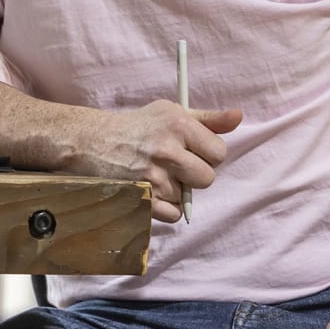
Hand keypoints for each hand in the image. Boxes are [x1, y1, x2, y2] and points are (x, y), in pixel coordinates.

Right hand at [64, 100, 241, 221]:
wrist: (91, 142)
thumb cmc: (138, 126)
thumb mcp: (171, 113)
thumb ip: (209, 120)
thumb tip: (239, 117)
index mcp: (178, 124)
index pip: (219, 153)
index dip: (209, 155)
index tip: (194, 152)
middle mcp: (167, 150)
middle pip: (208, 179)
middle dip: (196, 175)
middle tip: (177, 166)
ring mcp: (153, 176)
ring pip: (188, 198)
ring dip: (177, 191)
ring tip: (157, 175)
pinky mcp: (141, 198)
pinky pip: (173, 215)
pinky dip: (165, 208)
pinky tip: (151, 190)